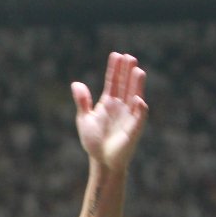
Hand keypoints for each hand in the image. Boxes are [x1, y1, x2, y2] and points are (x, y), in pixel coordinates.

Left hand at [72, 52, 147, 172]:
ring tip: (138, 71)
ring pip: (134, 97)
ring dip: (136, 85)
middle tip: (129, 57)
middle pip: (125, 85)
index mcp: (109, 103)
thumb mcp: (84, 119)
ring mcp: (129, 117)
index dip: (114, 69)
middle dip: (127, 72)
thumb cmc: (94, 141)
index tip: (116, 55)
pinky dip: (139, 110)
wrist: (101, 161)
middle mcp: (121, 106)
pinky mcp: (133, 130)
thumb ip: (82, 102)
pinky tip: (138, 100)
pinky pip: (138, 118)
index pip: (113, 82)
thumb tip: (76, 84)